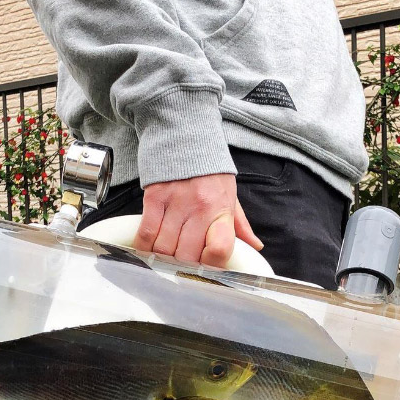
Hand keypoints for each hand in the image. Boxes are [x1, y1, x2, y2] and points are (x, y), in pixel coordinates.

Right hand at [134, 174, 262, 266]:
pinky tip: (148, 250)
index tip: (207, 267)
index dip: (212, 265)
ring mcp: (175, 204)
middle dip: (184, 267)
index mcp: (222, 210)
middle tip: (182, 266)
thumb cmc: (209, 169)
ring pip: (164, 249)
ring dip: (163, 260)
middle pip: (187, 256)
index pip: (220, 249)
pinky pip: (146, 233)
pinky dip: (144, 247)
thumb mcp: (231, 195)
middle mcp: (199, 209)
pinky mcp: (154, 199)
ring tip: (164, 258)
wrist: (184, 132)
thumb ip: (240, 225)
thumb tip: (254, 247)